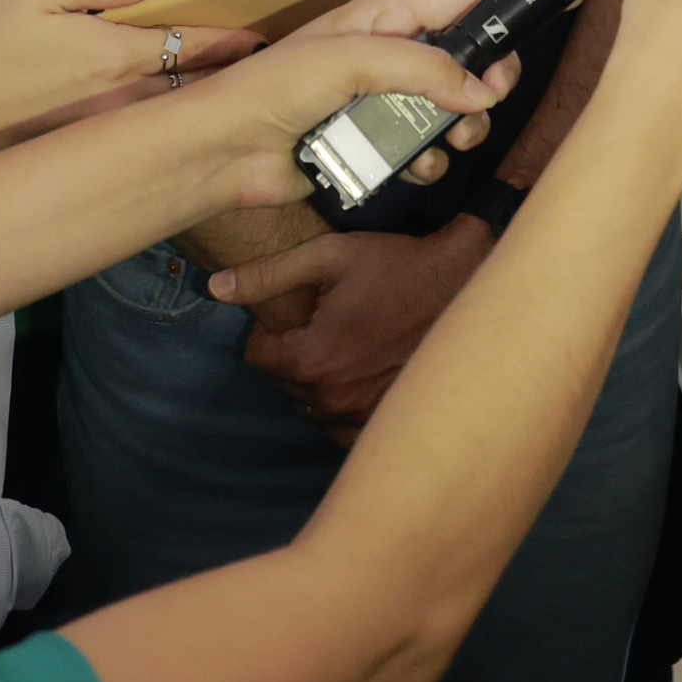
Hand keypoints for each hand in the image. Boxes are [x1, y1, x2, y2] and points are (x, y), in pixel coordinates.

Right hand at [0, 0, 258, 145]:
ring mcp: (105, 134)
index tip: (257, 37)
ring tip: (228, 91)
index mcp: (111, 55)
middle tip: (258, 67)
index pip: (190, 45)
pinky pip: (140, 137)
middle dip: (224, 76)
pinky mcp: (86, 155)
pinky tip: (175, 122)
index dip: (228, 41)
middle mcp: (119, 101)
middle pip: (190, 86)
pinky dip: (163, 126)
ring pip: (169, 115)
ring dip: (198, 102)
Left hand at [178, 0, 519, 215]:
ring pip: (449, 110)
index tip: (537, 5)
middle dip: (486, 78)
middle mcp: (387, 56)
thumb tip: (482, 90)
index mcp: (381, 18)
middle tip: (490, 96)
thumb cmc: (276, 88)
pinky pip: (421, 150)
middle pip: (464, 59)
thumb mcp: (352, 59)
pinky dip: (428, 160)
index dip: (495, 0)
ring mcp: (380, 103)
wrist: (227, 150)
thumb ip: (423, 66)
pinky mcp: (372, 145)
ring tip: (454, 138)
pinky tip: (416, 166)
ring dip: (462, 126)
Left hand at [219, 220, 492, 435]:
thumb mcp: (329, 256)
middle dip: (291, 353)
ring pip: (309, 404)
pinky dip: (341, 403)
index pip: (256, 356)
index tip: (300, 309)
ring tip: (346, 343)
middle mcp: (332, 398)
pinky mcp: (383, 422)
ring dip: (316, 379)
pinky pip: (339, 426)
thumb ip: (268, 274)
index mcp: (311, 359)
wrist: (465, 286)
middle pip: (280, 382)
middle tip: (325, 322)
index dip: (270, 327)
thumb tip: (216, 288)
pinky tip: (361, 371)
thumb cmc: (397, 267)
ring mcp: (360, 416)